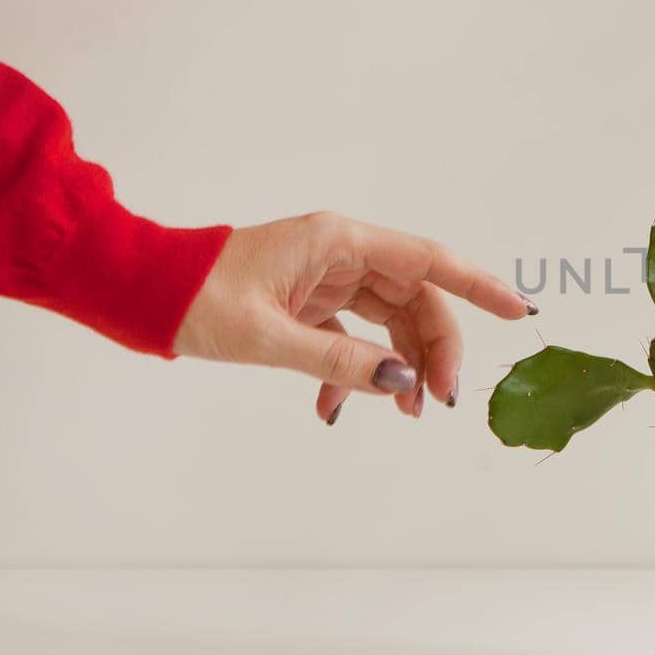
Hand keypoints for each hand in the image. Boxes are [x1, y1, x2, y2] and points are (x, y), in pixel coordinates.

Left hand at [173, 212, 535, 423]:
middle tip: (438, 401)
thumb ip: (339, 362)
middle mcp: (342, 253)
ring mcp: (327, 279)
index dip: (478, 285)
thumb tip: (402, 385)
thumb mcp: (267, 337)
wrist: (135, 292)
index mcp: (338, 241)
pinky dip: (353, 374)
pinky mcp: (309, 303)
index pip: (428, 261)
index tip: (518, 310)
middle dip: (434, 350)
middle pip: (416, 299)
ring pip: (390, 321)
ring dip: (399, 368)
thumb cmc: (192, 298)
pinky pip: (353, 338)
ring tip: (402, 413)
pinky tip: (333, 410)